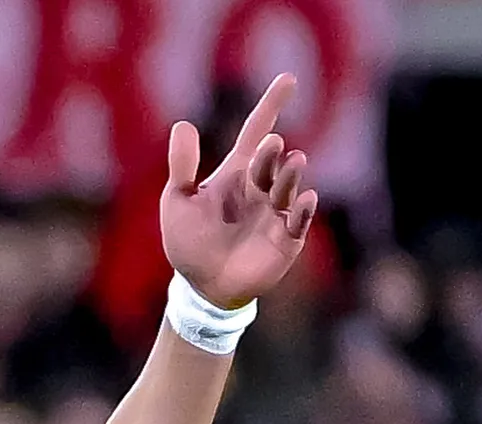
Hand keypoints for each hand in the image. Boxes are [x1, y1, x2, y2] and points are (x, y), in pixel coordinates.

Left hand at [160, 74, 320, 309]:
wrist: (201, 287)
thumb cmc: (189, 244)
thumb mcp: (177, 202)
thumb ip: (182, 167)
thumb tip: (182, 125)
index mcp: (237, 173)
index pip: (257, 131)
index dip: (271, 105)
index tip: (288, 79)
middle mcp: (261, 188)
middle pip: (273, 160)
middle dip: (274, 153)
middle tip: (272, 147)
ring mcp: (276, 212)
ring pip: (290, 185)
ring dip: (291, 173)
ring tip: (293, 161)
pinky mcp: (286, 238)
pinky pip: (299, 219)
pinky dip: (303, 208)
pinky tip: (303, 198)